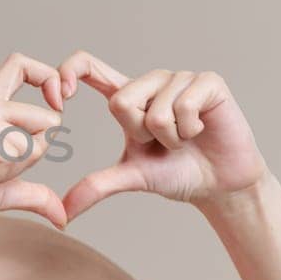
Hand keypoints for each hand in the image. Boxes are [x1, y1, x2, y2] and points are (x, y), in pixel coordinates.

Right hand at [0, 52, 68, 242]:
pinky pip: (10, 152)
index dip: (50, 79)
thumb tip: (63, 217)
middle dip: (31, 159)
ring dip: (7, 172)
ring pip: (31, 144)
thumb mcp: (0, 192)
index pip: (23, 66)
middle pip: (47, 120)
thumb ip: (33, 195)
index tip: (57, 105)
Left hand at [55, 50, 270, 219]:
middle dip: (140, 135)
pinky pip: (184, 106)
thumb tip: (61, 213)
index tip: (60, 99)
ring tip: (184, 138)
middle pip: (121, 101)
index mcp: (128, 96)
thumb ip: (96, 186)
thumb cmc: (177, 173)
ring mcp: (180, 78)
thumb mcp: (132, 177)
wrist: (220, 185)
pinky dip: (190, 130)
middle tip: (162, 143)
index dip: (68, 72)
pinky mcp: (208, 82)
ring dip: (170, 138)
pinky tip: (202, 131)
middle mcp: (151, 81)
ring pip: (155, 111)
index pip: (89, 66)